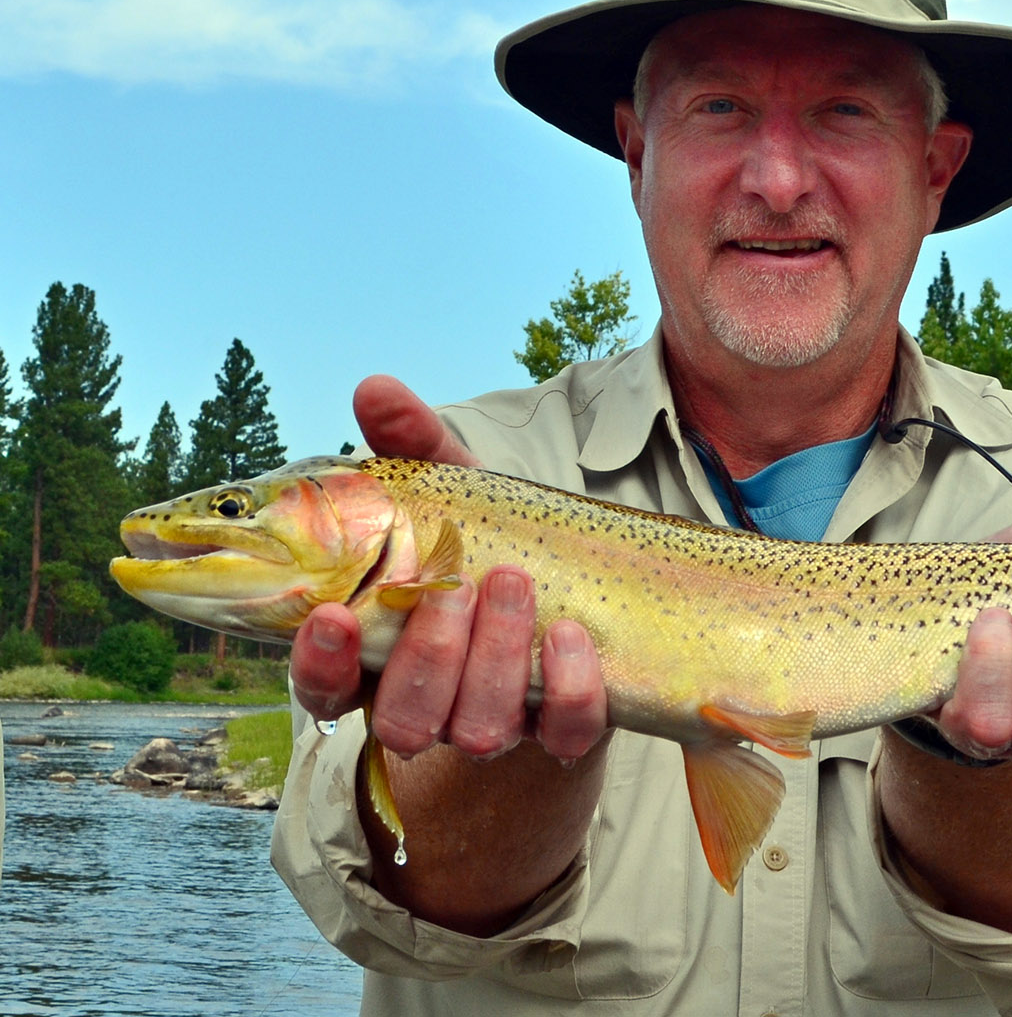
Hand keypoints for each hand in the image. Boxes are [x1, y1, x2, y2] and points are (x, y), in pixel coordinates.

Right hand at [289, 375, 607, 761]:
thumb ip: (411, 444)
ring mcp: (497, 722)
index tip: (331, 616)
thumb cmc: (486, 539)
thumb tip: (376, 389)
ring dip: (495, 659)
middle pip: (406, 719)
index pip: (324, 686)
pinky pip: (564, 736)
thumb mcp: (450, 490)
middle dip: (431, 653)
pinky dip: (569, 689)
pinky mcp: (564, 729)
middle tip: (460, 585)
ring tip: (514, 583)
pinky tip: (571, 635)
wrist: (576, 592)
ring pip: (478, 732)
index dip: (320, 663)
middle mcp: (429, 703)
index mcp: (377, 656)